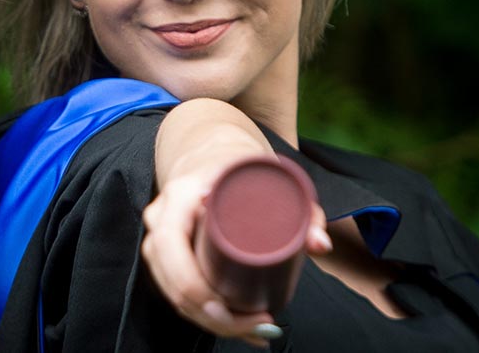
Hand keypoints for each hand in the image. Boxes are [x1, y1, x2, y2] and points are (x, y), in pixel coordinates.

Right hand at [141, 164, 331, 348]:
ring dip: (212, 322)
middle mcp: (160, 218)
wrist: (209, 149)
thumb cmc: (239, 164)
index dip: (197, 288)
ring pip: (174, 294)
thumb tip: (321, 246)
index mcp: (178, 196)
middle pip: (173, 283)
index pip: (172, 249)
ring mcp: (158, 238)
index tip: (236, 307)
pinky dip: (205, 316)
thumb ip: (302, 208)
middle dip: (214, 317)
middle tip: (261, 326)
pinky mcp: (166, 255)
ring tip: (256, 330)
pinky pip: (177, 291)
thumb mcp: (269, 177)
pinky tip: (235, 328)